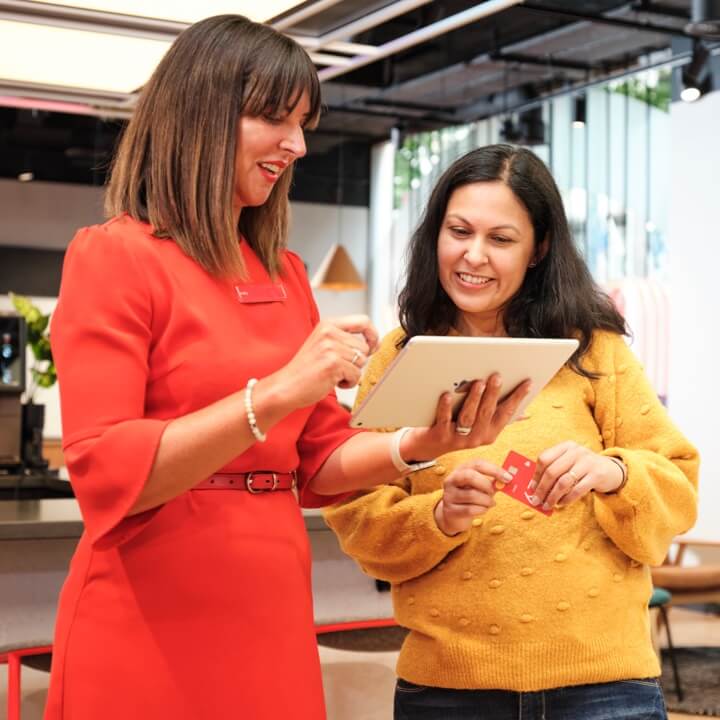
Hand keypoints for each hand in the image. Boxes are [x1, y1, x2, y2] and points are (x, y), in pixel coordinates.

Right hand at [261, 314, 378, 409]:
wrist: (286, 386)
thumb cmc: (305, 369)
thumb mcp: (324, 345)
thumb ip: (347, 340)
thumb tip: (376, 343)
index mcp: (327, 324)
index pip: (363, 321)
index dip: (373, 334)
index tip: (373, 346)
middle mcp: (329, 332)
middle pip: (364, 346)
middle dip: (357, 361)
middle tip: (339, 367)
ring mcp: (331, 347)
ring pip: (362, 361)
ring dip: (352, 372)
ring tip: (334, 374)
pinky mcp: (333, 363)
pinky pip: (356, 374)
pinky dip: (348, 382)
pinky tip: (333, 381)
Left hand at [402, 374, 531, 459]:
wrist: (428, 445)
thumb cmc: (457, 428)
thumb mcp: (479, 426)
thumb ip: (498, 417)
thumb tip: (524, 413)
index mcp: (489, 433)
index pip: (506, 413)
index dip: (518, 398)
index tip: (527, 382)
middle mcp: (476, 438)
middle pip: (487, 413)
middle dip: (494, 394)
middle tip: (497, 376)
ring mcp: (458, 438)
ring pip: (468, 418)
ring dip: (474, 399)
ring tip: (478, 383)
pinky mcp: (440, 436)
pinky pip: (444, 420)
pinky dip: (446, 407)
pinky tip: (447, 394)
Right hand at [434, 459, 513, 534]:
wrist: (454, 515)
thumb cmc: (471, 497)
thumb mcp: (480, 486)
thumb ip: (493, 482)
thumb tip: (508, 480)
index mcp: (461, 469)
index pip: (477, 464)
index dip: (494, 470)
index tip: (508, 478)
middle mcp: (452, 479)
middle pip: (469, 476)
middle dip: (486, 484)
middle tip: (494, 492)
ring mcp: (449, 495)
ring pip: (472, 495)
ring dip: (486, 500)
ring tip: (490, 503)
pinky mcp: (450, 510)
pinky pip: (470, 510)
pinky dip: (481, 510)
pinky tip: (483, 509)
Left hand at [528, 441, 625, 509]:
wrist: (611, 470)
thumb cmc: (582, 468)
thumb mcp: (569, 462)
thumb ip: (554, 469)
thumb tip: (534, 487)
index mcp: (566, 446)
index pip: (544, 458)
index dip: (536, 475)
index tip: (530, 488)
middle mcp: (576, 452)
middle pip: (552, 471)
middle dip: (542, 488)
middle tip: (536, 500)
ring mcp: (587, 462)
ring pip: (563, 482)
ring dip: (552, 496)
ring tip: (547, 505)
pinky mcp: (596, 475)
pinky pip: (577, 490)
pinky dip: (566, 499)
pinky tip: (561, 503)